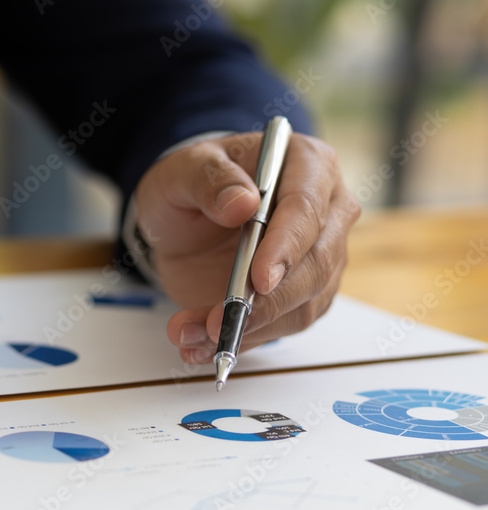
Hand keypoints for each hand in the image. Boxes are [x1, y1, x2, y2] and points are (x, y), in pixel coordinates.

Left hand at [134, 132, 360, 364]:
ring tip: (193, 335)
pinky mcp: (303, 294)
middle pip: (315, 265)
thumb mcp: (182, 170)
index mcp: (307, 165)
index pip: (307, 209)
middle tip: (217, 321)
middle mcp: (326, 211)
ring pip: (302, 305)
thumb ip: (208, 179)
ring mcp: (320, 256)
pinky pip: (282, 326)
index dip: (286, 248)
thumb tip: (242, 202)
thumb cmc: (191, 183)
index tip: (260, 280)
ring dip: (247, 329)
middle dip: (266, 302)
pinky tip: (202, 344)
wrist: (183, 217)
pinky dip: (242, 340)